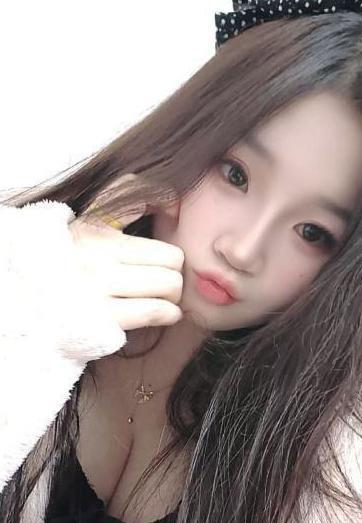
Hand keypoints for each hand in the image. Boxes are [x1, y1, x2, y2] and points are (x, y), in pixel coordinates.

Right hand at [68, 175, 183, 331]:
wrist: (28, 296)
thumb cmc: (68, 259)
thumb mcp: (89, 222)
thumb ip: (125, 203)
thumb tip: (171, 203)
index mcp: (99, 234)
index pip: (161, 241)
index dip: (171, 257)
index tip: (166, 265)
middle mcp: (99, 259)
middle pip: (172, 264)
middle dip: (174, 276)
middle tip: (165, 284)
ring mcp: (99, 290)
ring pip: (167, 287)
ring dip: (172, 297)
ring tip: (165, 299)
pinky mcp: (99, 319)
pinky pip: (151, 311)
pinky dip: (167, 313)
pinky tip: (166, 314)